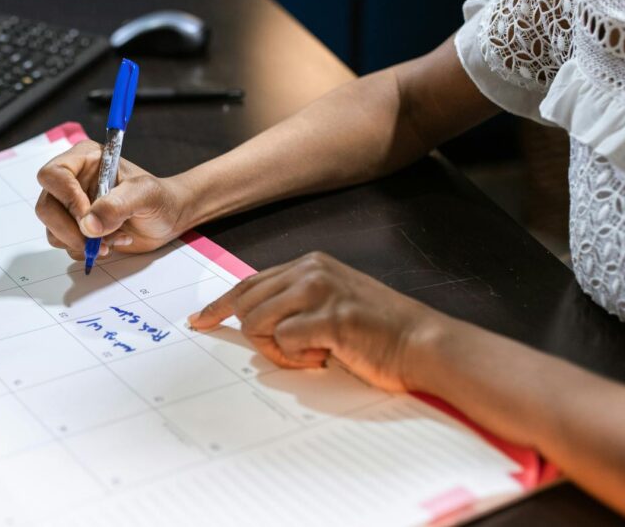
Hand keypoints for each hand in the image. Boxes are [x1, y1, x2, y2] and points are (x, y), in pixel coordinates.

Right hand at [35, 140, 192, 259]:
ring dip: (82, 242)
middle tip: (96, 241)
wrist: (169, 219)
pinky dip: (87, 250)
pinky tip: (112, 243)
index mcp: (85, 160)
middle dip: (70, 230)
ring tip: (114, 239)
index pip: (54, 174)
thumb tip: (88, 226)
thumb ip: (117, 205)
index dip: (67, 198)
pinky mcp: (77, 228)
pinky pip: (65, 244)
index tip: (88, 219)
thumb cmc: (161, 198)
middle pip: (46, 207)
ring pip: (53, 229)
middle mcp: (73, 182)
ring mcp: (73, 207)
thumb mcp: (146, 195)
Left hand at [188, 252, 448, 391]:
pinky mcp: (328, 316)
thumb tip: (248, 321)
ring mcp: (319, 290)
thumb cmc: (377, 334)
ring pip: (258, 323)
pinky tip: (328, 357)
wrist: (423, 345)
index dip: (221, 305)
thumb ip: (293, 305)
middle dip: (258, 337)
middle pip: (246, 304)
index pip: (249, 283)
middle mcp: (311, 270)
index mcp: (310, 265)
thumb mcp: (328, 306)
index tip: (201, 320)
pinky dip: (299, 359)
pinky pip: (283, 342)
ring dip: (280, 350)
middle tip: (295, 353)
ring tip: (316, 353)